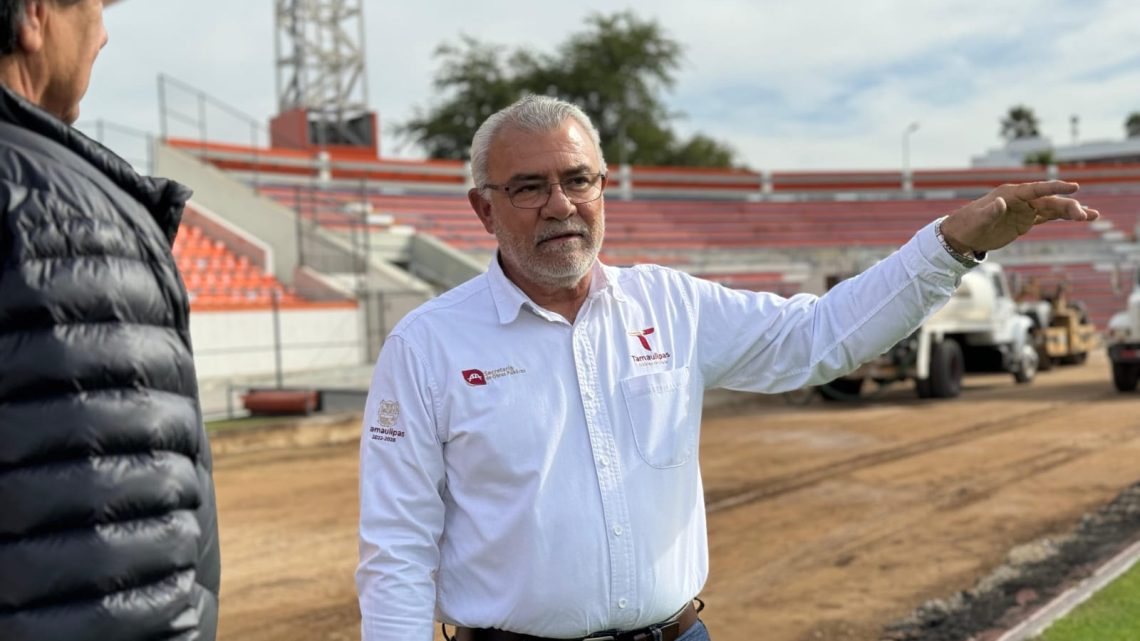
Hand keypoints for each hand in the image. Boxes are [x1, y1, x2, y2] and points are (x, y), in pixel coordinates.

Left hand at [939, 181, 1099, 253]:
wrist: (963, 236)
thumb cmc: (968, 225)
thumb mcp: (978, 220)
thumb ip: (990, 212)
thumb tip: (1000, 202)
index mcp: (1011, 194)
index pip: (1037, 189)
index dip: (1055, 188)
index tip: (1075, 187)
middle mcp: (1021, 199)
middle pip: (1049, 200)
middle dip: (1068, 206)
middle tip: (1084, 215)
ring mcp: (1025, 210)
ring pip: (1054, 208)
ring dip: (1072, 211)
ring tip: (1094, 216)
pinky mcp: (1026, 221)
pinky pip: (1049, 217)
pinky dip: (1065, 218)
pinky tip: (1082, 218)